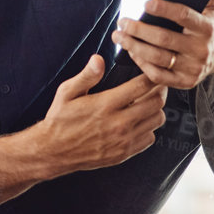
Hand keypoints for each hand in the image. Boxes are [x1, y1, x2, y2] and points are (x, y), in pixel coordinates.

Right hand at [35, 55, 167, 173]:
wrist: (53, 152)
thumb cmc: (60, 121)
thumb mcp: (67, 92)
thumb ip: (86, 75)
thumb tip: (98, 59)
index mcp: (106, 105)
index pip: (142, 86)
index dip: (151, 76)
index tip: (151, 71)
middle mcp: (118, 123)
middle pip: (156, 103)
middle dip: (159, 91)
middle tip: (155, 85)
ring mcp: (123, 140)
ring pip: (157, 120)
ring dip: (155, 109)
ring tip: (147, 103)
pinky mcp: (124, 153)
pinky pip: (150, 138)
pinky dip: (149, 128)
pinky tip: (138, 122)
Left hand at [111, 0, 213, 89]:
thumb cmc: (207, 27)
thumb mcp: (213, 9)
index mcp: (207, 28)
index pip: (183, 16)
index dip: (164, 9)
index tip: (145, 3)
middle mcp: (201, 49)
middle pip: (164, 39)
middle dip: (139, 29)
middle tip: (123, 21)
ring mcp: (192, 68)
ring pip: (158, 58)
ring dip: (134, 46)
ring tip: (119, 36)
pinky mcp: (184, 82)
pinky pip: (158, 75)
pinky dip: (141, 63)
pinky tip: (131, 51)